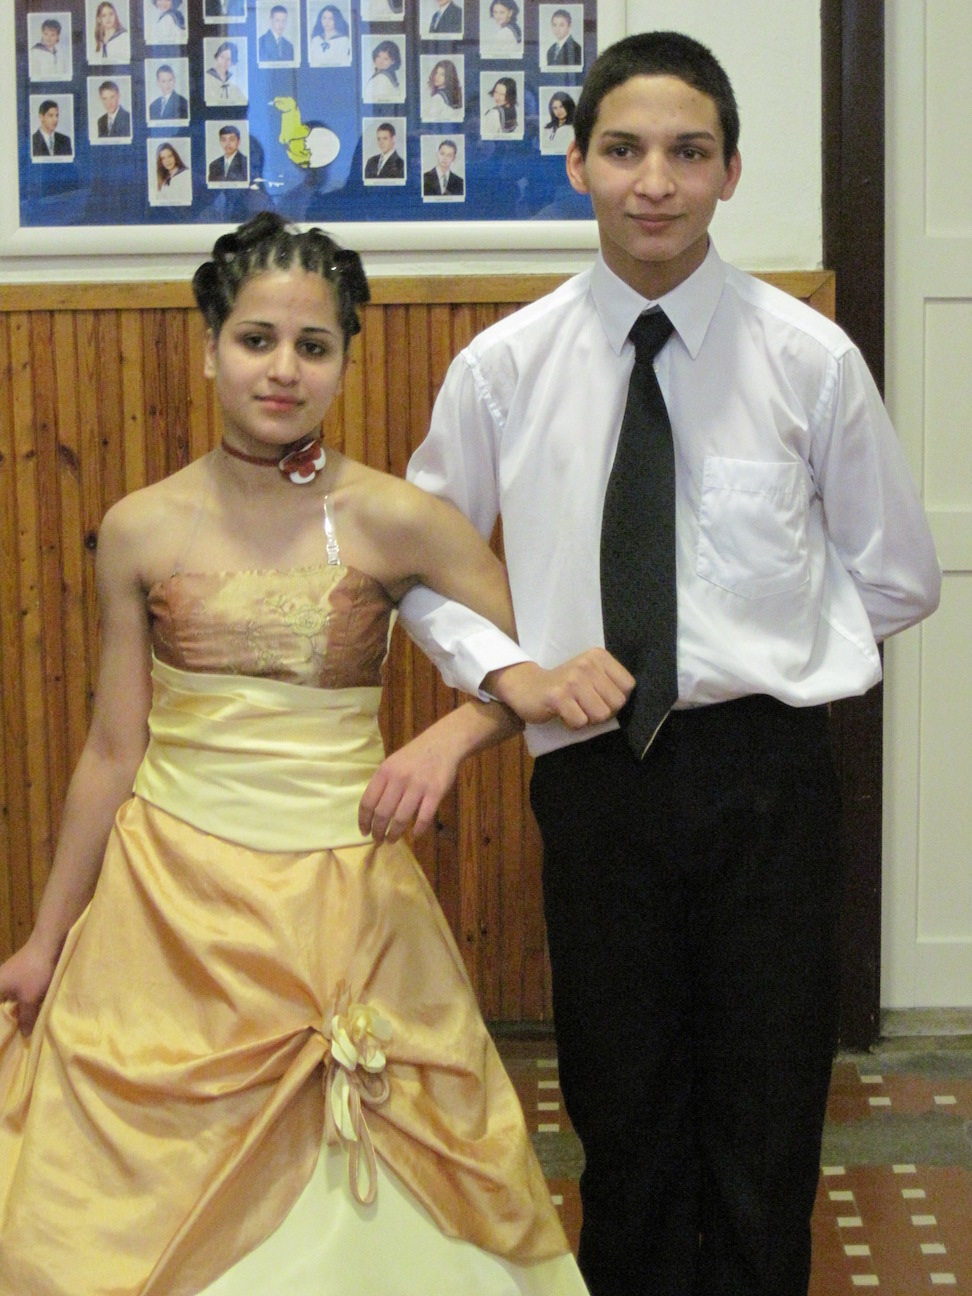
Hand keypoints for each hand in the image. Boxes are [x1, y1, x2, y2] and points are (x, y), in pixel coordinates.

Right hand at [0, 937, 59, 1035]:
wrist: (50, 942)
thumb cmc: (35, 971)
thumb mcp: (31, 998)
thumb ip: (26, 1018)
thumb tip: (25, 1036)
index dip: (2, 1025)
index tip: (6, 1037)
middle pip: (2, 1008)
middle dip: (10, 1020)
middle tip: (19, 1035)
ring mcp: (9, 978)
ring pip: (11, 1002)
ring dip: (19, 1012)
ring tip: (27, 1027)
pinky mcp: (21, 975)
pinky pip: (19, 994)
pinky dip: (25, 1003)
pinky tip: (34, 1012)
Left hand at [359, 731, 461, 843]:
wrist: (443, 743)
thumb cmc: (414, 756)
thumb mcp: (393, 764)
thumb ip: (383, 784)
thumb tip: (372, 813)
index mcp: (384, 772)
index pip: (367, 802)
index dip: (363, 821)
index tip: (364, 832)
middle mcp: (399, 779)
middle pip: (382, 813)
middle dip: (377, 832)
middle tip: (378, 840)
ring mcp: (418, 786)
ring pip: (400, 818)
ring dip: (394, 834)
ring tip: (392, 840)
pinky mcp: (436, 792)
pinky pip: (424, 817)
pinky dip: (417, 830)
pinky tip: (414, 834)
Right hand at [485, 650, 633, 728]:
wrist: (527, 686)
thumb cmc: (564, 685)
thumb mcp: (590, 675)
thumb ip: (610, 683)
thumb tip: (627, 703)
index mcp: (599, 656)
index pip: (628, 686)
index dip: (616, 699)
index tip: (599, 697)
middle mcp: (587, 664)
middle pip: (616, 703)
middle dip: (603, 712)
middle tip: (585, 706)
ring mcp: (572, 679)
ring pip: (600, 714)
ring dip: (588, 719)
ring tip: (574, 708)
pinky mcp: (558, 696)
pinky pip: (580, 722)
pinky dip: (572, 724)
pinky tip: (563, 713)